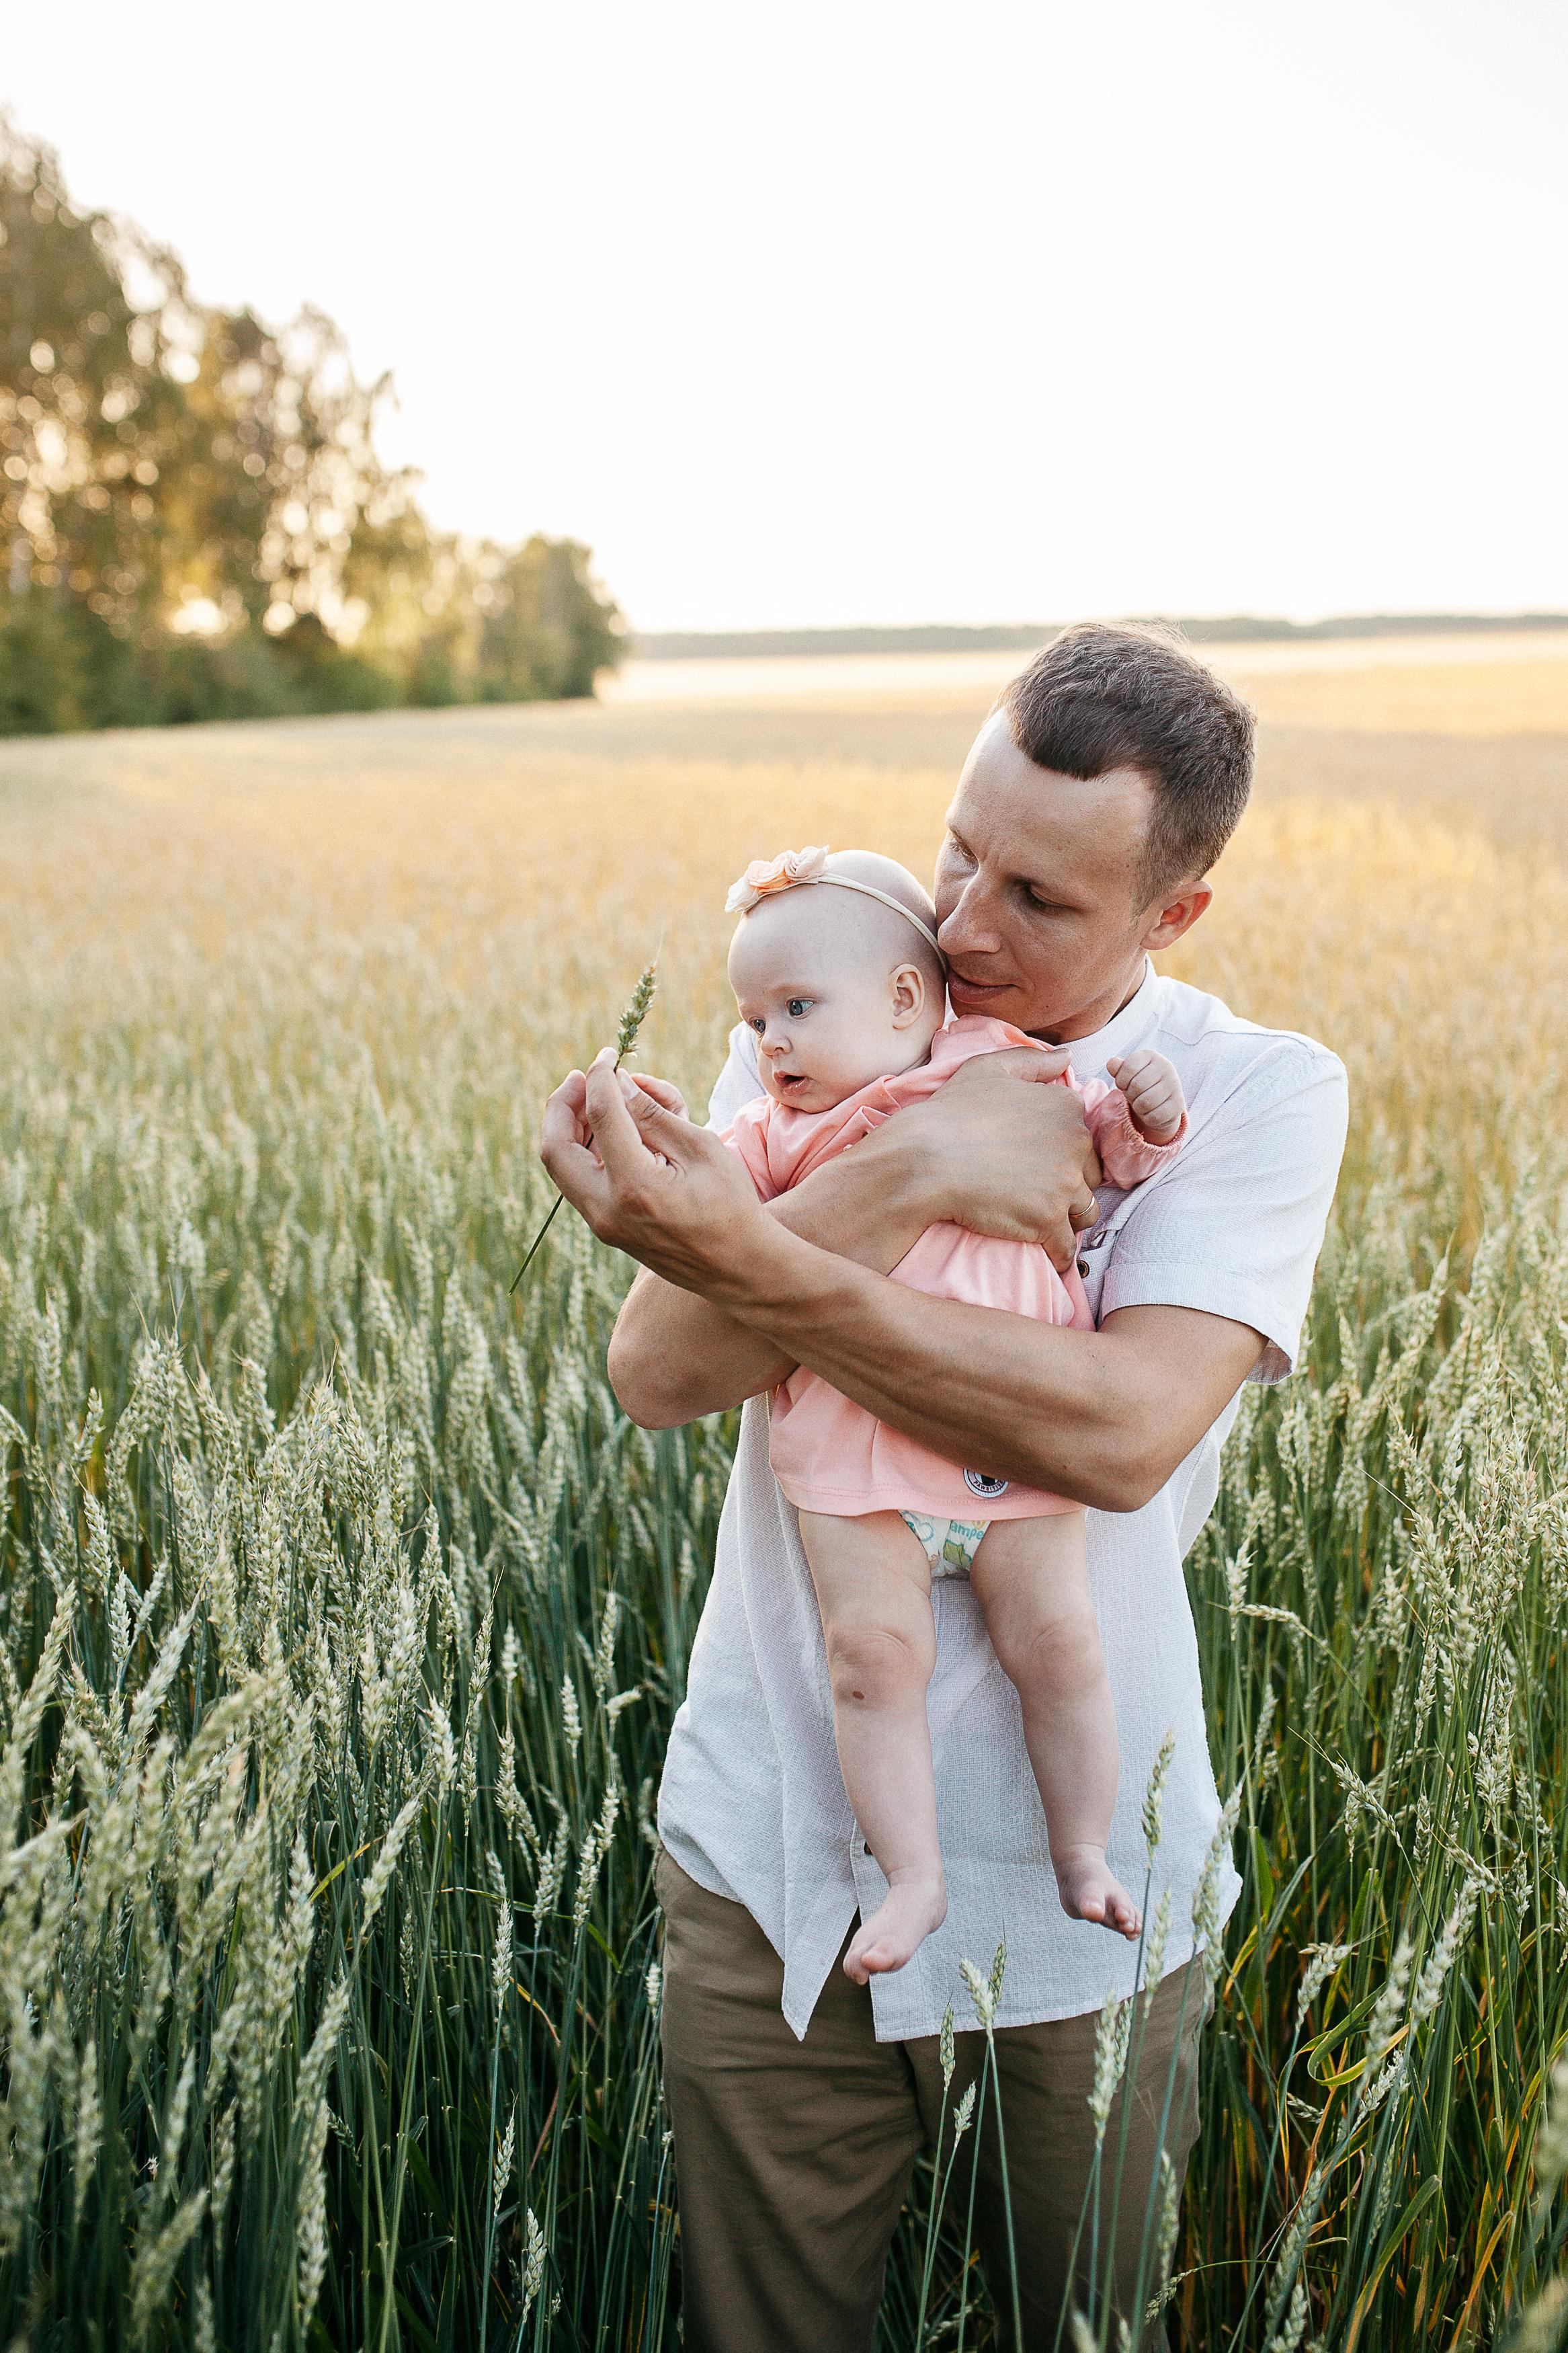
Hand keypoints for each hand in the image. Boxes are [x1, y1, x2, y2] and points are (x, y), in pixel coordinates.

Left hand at [539, 1050, 767, 1291]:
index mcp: (635, 1185)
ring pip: (561, 1167)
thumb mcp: (700, 1148)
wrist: (741, 1269)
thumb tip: (616, 1083)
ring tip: (597, 1100)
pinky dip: (584, 1151)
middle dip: (562, 1105)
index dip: (600, 1077)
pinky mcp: (607, 1231)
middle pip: (555, 1147)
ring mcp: (602, 1225)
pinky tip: (608, 1132)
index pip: (601, 1114)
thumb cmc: (732, 1206)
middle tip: (581, 1078)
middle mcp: (607, 1209)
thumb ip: (652, 1114)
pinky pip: (578, 1183)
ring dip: (569, 1128)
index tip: (608, 1056)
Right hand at [883, 1045, 1103, 1270]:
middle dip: (1071, 1185)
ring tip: (1044, 1221)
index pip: (1085, 1136)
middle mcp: (1075, 1142)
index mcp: (1066, 1106)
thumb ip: (1033, 1061)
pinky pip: (1067, 1247)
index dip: (1065, 1152)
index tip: (1044, 1162)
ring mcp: (1065, 1183)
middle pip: (1091, 1174)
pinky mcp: (1048, 1220)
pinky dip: (1059, 1252)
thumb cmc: (950, 1113)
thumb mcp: (988, 1069)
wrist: (923, 1160)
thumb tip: (1067, 1058)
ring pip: (1085, 1210)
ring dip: (1069, 1218)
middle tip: (1039, 1193)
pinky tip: (1046, 1252)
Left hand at [1106, 1050, 1185, 1143]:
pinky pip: (1155, 1116)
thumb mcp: (1126, 1075)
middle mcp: (1166, 1067)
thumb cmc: (1139, 1085)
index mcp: (1151, 1056)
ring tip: (1142, 1104)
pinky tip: (1151, 1112)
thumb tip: (1111, 1063)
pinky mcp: (1178, 1104)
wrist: (1160, 1103)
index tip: (1124, 1084)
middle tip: (1135, 1096)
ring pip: (1145, 1102)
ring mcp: (1175, 1085)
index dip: (1121, 1080)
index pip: (1129, 1067)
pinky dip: (1148, 1118)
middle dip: (1130, 1095)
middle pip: (1137, 1086)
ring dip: (1138, 1107)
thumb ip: (1117, 1068)